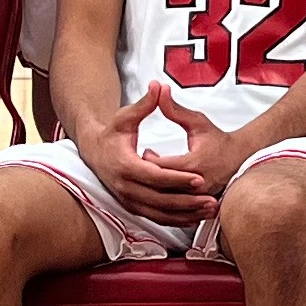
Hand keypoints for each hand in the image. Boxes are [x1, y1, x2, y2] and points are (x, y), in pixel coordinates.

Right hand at [88, 82, 215, 224]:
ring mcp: (127, 200)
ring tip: (210, 210)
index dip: (178, 178)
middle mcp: (125, 187)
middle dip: (188, 201)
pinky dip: (177, 220)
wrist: (93, 151)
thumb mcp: (126, 117)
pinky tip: (196, 217)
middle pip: (160, 199)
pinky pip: (157, 218)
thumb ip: (145, 104)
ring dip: (186, 214)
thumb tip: (159, 86)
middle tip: (212, 199)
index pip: (156, 176)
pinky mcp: (132, 207)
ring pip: (160, 213)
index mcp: (125, 165)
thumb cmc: (112, 133)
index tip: (200, 178)